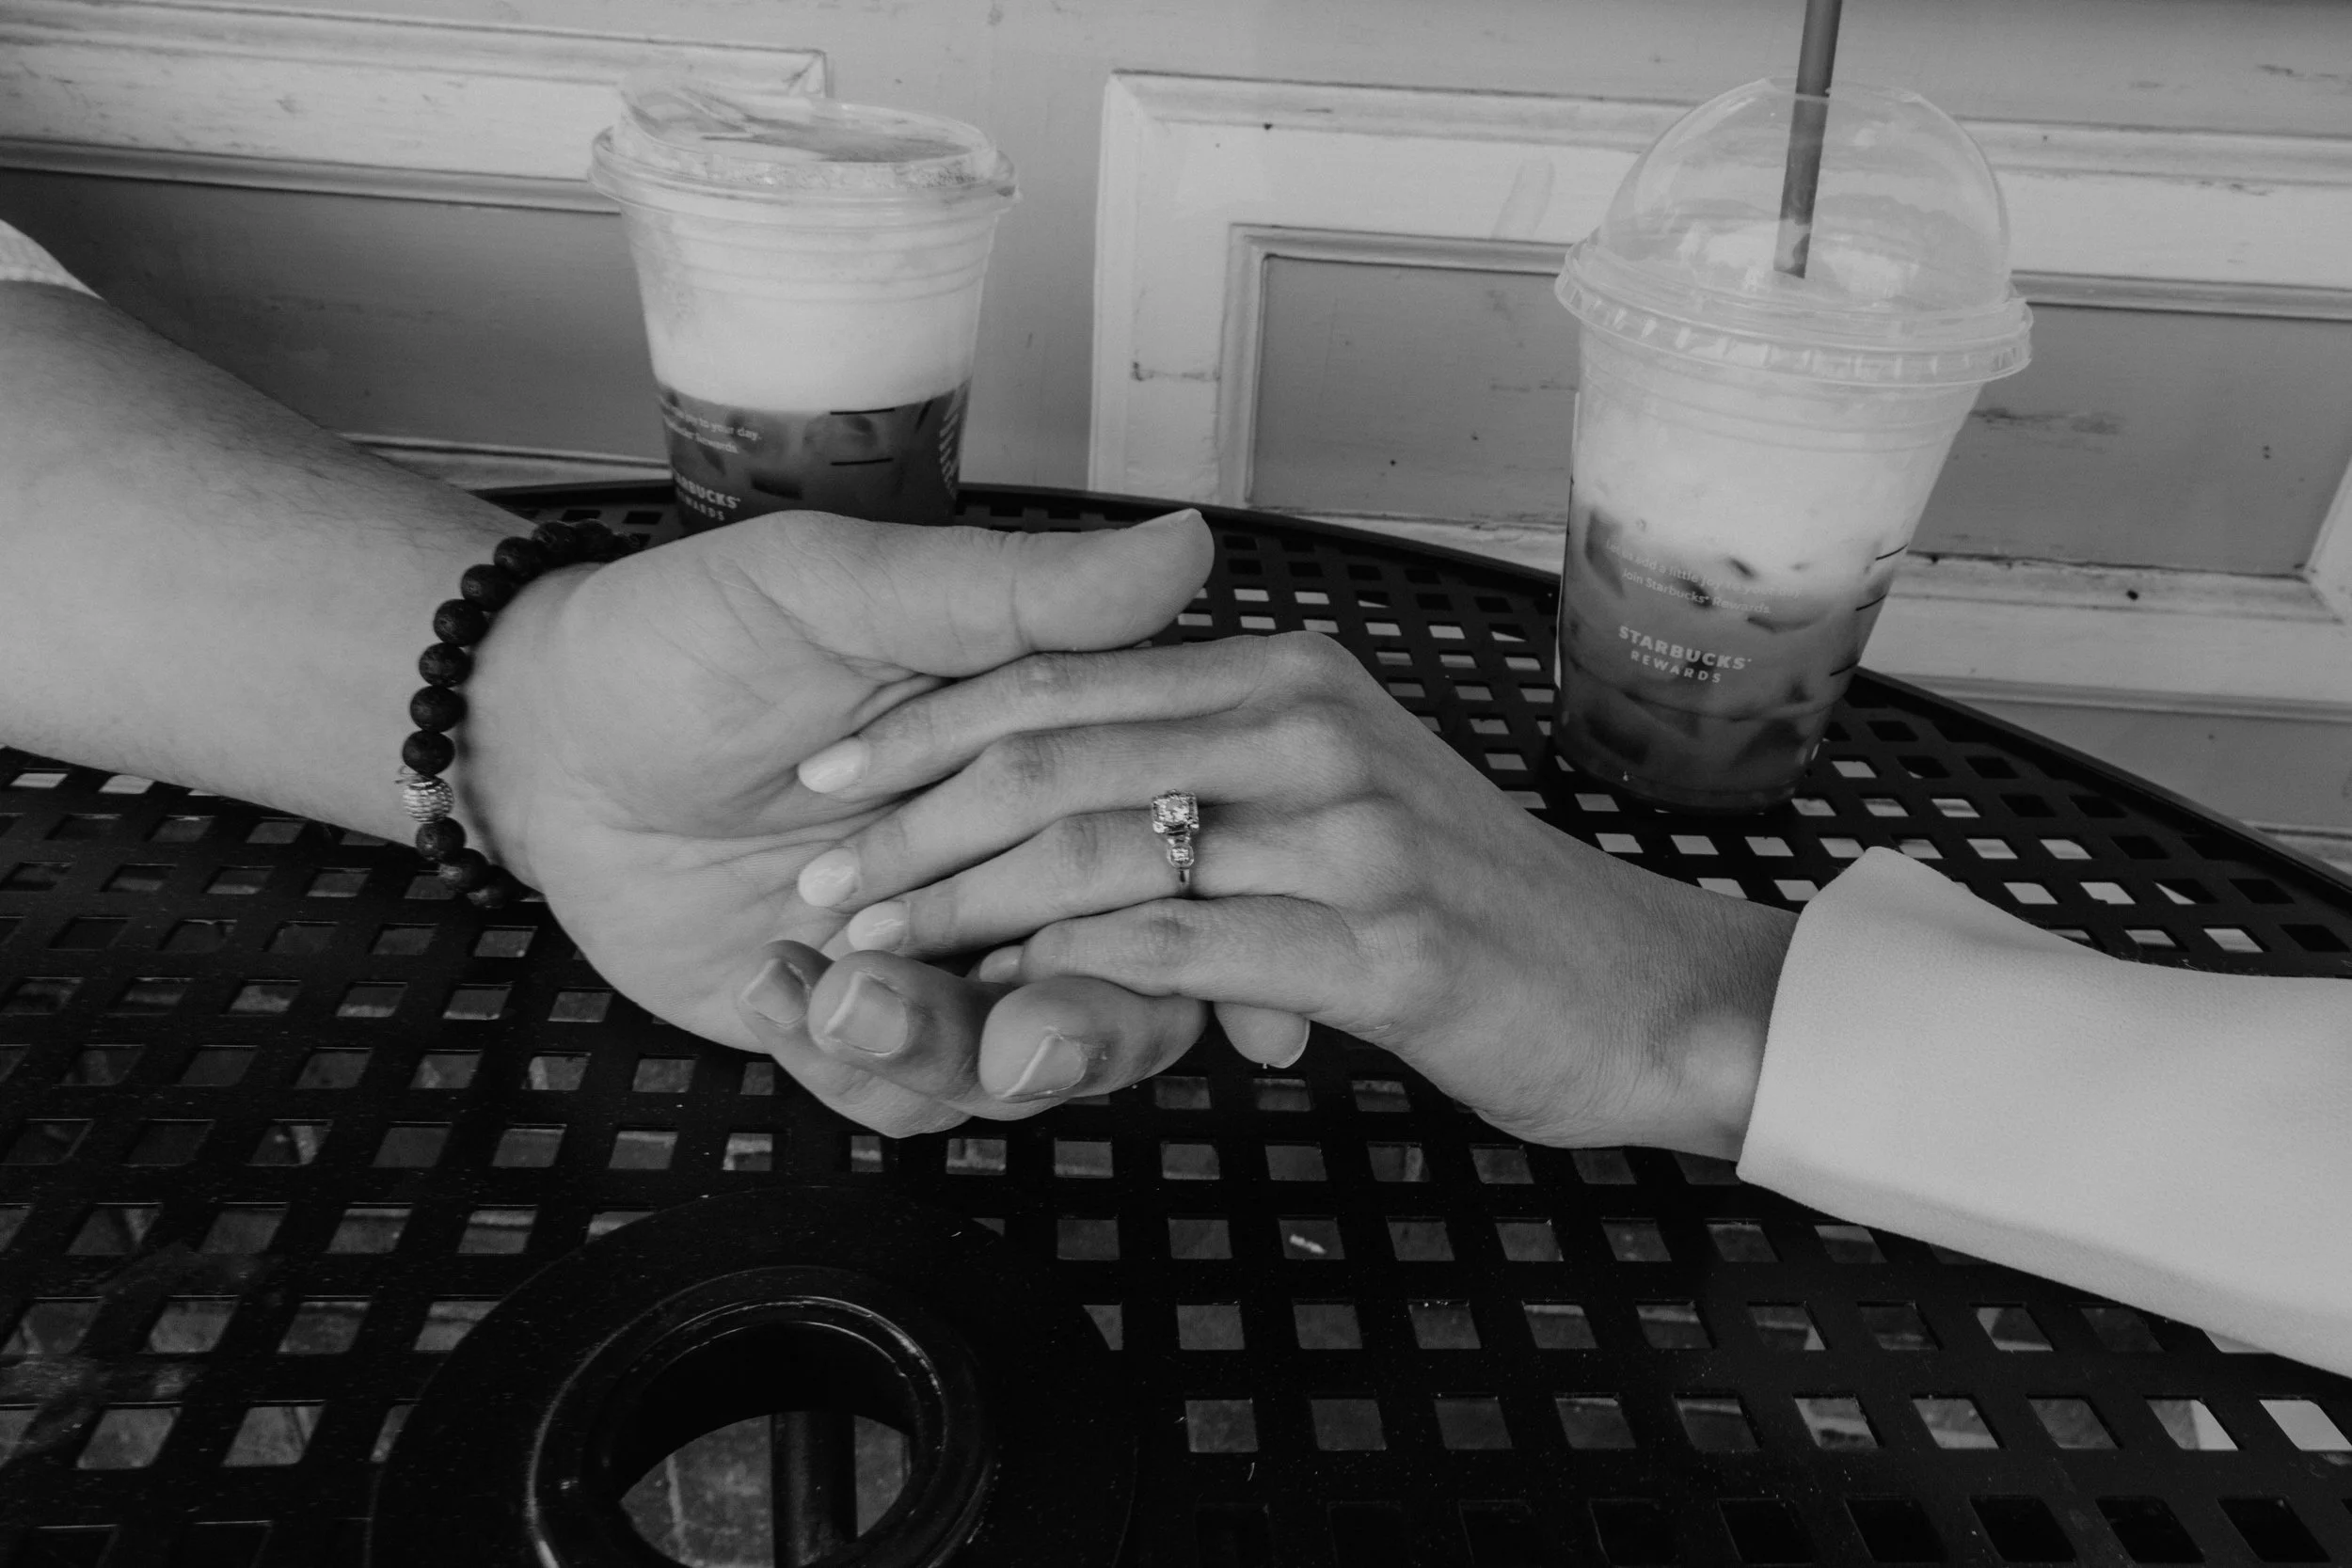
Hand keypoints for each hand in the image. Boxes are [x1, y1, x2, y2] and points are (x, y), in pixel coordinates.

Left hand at [457, 509, 1214, 1134]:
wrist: (544, 736)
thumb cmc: (695, 637)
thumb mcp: (846, 592)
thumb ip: (1016, 594)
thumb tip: (1187, 547)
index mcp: (1054, 769)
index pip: (1176, 857)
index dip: (1206, 923)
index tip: (1175, 946)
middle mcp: (1017, 876)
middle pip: (1128, 1000)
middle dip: (1082, 1035)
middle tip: (1017, 1038)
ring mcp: (936, 959)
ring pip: (1014, 1073)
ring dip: (942, 1048)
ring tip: (834, 985)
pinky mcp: (850, 1026)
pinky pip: (901, 1100)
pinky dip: (850, 1063)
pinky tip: (769, 983)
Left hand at [782, 632, 1795, 1154]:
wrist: (1650, 996)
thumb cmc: (1486, 900)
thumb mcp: (1337, 762)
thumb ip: (1216, 700)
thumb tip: (1171, 564)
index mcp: (1274, 671)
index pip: (1058, 675)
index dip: (926, 727)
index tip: (823, 779)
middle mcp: (1306, 723)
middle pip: (1057, 754)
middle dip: (915, 825)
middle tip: (817, 887)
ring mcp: (1345, 829)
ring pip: (1100, 850)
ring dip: (964, 910)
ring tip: (866, 955)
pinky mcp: (1373, 943)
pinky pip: (1177, 949)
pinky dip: (1071, 976)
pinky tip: (1003, 1009)